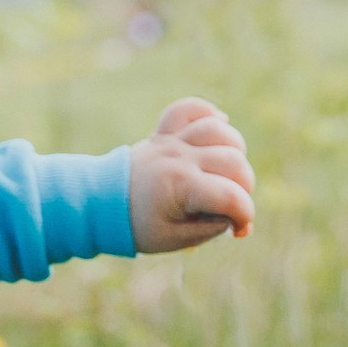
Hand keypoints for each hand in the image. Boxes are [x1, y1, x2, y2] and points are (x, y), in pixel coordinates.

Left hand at [127, 97, 254, 253]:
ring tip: (224, 173)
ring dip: (234, 152)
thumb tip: (240, 221)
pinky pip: (189, 108)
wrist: (102, 202)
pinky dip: (208, 113)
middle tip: (228, 205)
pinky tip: (218, 127)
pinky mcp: (165, 131)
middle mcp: (179, 157)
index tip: (237, 230)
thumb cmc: (139, 225)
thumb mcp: (176, 239)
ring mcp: (171, 141)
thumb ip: (212, 228)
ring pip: (219, 130)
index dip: (245, 216)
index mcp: (181, 186)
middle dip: (244, 187)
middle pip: (234, 161)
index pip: (232, 196)